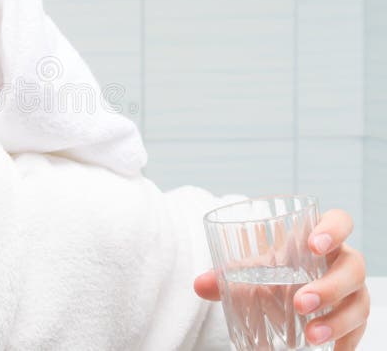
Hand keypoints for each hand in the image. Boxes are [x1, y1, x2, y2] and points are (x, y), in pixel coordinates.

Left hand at [193, 209, 369, 349]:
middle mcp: (343, 261)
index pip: (339, 221)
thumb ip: (227, 273)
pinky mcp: (354, 317)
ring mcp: (353, 290)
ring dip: (337, 321)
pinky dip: (347, 343)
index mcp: (320, 238)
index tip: (313, 244)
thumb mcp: (253, 268)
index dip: (333, 229)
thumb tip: (200, 285)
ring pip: (359, 303)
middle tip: (299, 303)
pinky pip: (359, 331)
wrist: (290, 290)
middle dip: (329, 286)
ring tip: (311, 336)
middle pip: (352, 268)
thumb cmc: (275, 269)